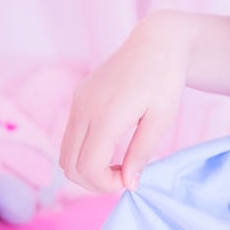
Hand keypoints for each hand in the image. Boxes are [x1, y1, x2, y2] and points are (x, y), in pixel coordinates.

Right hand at [59, 15, 190, 194]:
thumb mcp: (162, 119)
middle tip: (123, 178)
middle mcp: (83, 109)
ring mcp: (77, 103)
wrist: (155, 43)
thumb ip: (142, 152)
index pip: (88, 166)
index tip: (129, 180)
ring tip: (118, 165)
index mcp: (106, 115)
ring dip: (87, 169)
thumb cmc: (165, 80)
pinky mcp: (77, 99)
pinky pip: (70, 138)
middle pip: (69, 165)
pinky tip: (111, 149)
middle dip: (93, 183)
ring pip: (65, 154)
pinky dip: (84, 153)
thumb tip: (128, 184)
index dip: (105, 185)